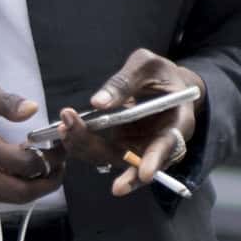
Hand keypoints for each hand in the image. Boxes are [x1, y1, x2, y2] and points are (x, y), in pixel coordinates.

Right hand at [0, 83, 65, 209]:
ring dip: (35, 187)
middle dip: (49, 182)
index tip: (59, 145)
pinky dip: (16, 189)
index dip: (48, 157)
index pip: (22, 163)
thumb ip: (6, 101)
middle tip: (61, 165)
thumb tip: (33, 109)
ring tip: (45, 167)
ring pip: (12, 199)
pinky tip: (20, 172)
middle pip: (21, 192)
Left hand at [58, 49, 201, 199]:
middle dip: (102, 152)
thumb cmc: (161, 73)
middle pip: (134, 161)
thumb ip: (125, 82)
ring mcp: (136, 149)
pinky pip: (99, 151)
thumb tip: (98, 103)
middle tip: (76, 137)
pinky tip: (65, 128)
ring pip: (110, 158)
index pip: (167, 146)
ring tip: (64, 127)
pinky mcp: (119, 147)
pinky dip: (81, 143)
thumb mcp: (147, 66)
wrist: (162, 83)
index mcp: (177, 124)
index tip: (144, 174)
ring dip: (85, 147)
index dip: (155, 160)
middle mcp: (157, 144)